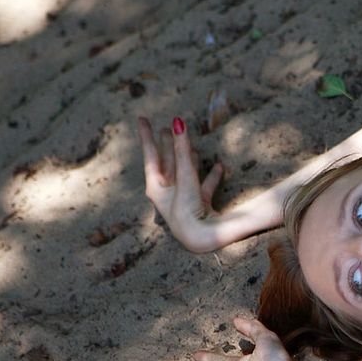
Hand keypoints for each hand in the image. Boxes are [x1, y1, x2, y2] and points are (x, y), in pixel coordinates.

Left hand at [139, 116, 225, 252]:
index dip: (147, 136)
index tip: (142, 119)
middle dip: (166, 146)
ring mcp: (184, 201)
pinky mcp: (200, 207)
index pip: (150, 155)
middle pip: (166, 164)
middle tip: (165, 129)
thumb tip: (178, 121)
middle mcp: (167, 194)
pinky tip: (220, 166)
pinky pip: (204, 187)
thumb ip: (182, 151)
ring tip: (191, 146)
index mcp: (156, 188)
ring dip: (188, 160)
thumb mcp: (185, 178)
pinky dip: (211, 175)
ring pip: (185, 174)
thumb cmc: (188, 211)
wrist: (203, 241)